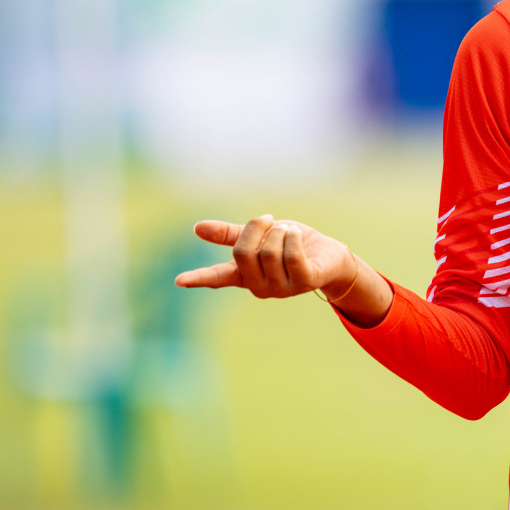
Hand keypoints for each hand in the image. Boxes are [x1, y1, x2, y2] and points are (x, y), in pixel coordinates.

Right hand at [174, 215, 354, 298]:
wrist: (330, 256)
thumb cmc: (292, 245)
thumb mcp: (261, 235)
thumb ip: (231, 234)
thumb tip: (197, 228)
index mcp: (245, 274)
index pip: (218, 278)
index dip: (198, 278)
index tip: (179, 281)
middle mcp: (259, 287)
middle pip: (243, 252)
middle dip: (257, 228)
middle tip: (270, 221)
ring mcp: (281, 289)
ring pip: (269, 251)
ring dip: (280, 232)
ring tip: (290, 234)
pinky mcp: (303, 283)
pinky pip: (291, 256)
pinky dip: (293, 238)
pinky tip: (298, 236)